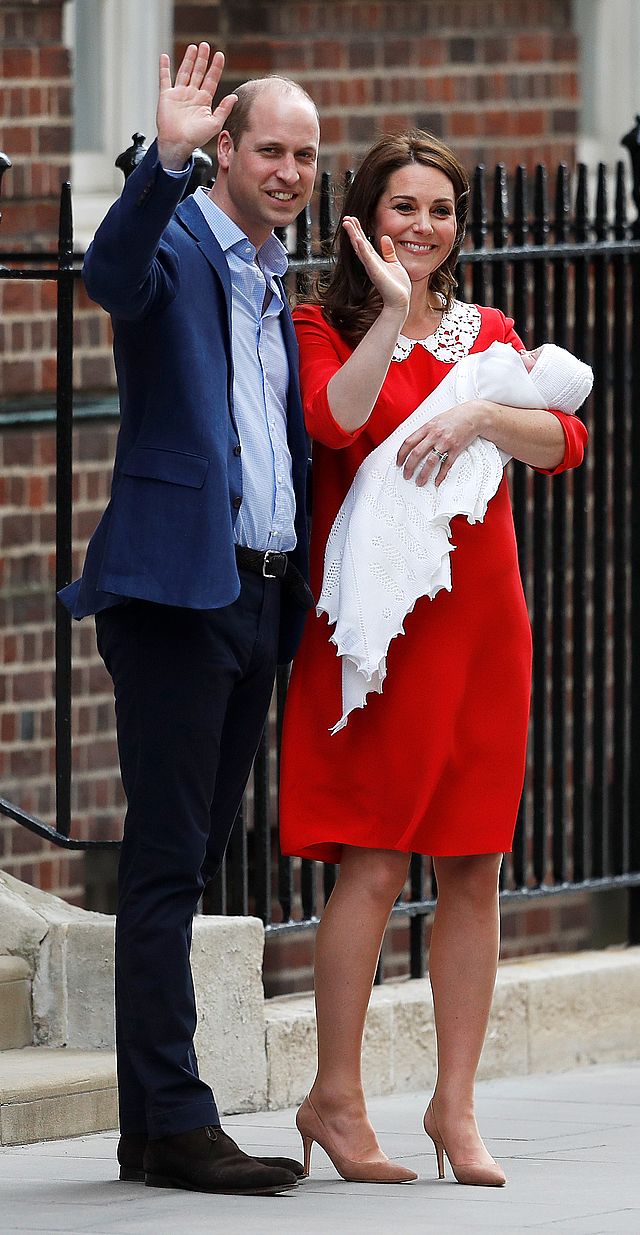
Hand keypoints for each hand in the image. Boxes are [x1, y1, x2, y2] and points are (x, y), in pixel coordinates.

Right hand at [156, 43, 236, 170]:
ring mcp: (179, 94)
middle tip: (205, 45)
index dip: (216, 67)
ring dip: (188, 59)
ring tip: (193, 47)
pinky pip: (165, 79)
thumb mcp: (214, 124)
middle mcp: (192, 95)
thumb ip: (224, 109)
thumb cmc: (196, 138)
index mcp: (204, 100)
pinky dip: (164, 68)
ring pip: (184, 72)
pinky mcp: (166, 96)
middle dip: (202, 59)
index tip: (220, 55)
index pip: (211, 79)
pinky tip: (164, 57)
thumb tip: (234, 97)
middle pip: (198, 72)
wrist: (178, 144)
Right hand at [342, 216, 410, 316]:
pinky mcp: (376, 272)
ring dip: (353, 235)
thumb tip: (384, 238)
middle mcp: (371, 263)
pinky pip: (368, 258)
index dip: (358, 230)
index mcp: (375, 260)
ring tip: (347, 223)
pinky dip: (362, 249)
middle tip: (345, 218)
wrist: (400, 301)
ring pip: (360, 248)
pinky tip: (358, 239)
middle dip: (353, 230)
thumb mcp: (394, 263)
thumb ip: (388, 251)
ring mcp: (372, 267)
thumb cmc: (397, 286)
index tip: (353, 219)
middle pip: (359, 243)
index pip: (364, 242)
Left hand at [396, 400, 485, 486]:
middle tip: (406, 475)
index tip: (398, 463)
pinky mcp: (456, 449)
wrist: (473, 415)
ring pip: (430, 461)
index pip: (409, 442)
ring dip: (423, 474)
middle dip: (409, 467)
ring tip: (419, 482)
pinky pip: (446, 464)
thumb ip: (425, 432)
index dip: (401, 454)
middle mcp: (435, 435)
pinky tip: (436, 481)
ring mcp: (445, 442)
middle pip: (417, 453)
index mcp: (427, 427)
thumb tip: (413, 444)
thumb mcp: (435, 421)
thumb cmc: (454, 418)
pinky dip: (441, 475)